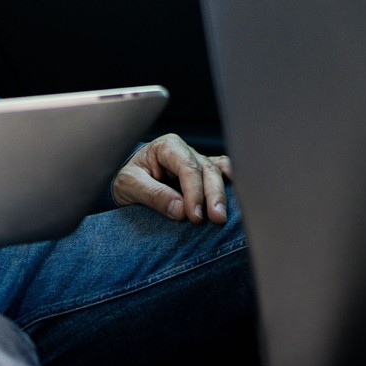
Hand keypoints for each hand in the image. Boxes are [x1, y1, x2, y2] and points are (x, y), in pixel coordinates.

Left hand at [112, 133, 233, 223]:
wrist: (127, 181)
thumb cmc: (127, 178)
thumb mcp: (129, 185)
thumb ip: (154, 195)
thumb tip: (180, 210)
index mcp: (167, 146)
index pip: (187, 166)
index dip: (194, 191)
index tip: (195, 216)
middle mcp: (186, 151)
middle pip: (207, 170)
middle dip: (213, 194)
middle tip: (216, 218)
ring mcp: (197, 161)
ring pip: (218, 172)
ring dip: (223, 194)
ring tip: (224, 216)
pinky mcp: (203, 174)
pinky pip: (223, 173)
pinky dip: (232, 182)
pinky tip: (238, 195)